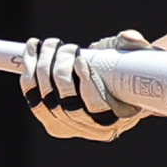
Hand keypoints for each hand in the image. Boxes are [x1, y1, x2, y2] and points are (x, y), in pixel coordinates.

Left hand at [21, 30, 147, 140]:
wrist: (110, 84)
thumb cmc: (127, 71)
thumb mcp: (137, 59)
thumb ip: (136, 46)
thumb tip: (129, 37)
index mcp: (115, 122)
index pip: (95, 108)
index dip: (86, 84)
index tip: (81, 60)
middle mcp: (89, 129)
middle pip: (66, 104)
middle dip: (61, 70)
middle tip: (68, 47)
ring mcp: (65, 126)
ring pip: (45, 98)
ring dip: (43, 66)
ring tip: (51, 44)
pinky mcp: (46, 116)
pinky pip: (31, 95)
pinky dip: (29, 69)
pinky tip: (33, 48)